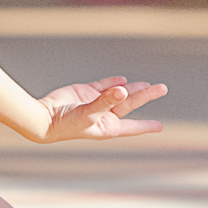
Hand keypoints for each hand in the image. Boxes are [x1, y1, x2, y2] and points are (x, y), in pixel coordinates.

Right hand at [35, 76, 167, 142]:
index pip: (132, 126)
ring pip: (119, 94)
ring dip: (132, 89)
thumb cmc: (67, 123)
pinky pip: (103, 86)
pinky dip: (113, 82)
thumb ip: (106, 100)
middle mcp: (104, 115)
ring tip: (147, 84)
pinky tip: (123, 80)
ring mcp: (96, 103)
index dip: (146, 125)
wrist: (44, 118)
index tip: (160, 127)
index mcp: (108, 126)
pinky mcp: (85, 92)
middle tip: (162, 88)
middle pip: (130, 104)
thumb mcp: (89, 113)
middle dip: (146, 96)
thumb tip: (123, 89)